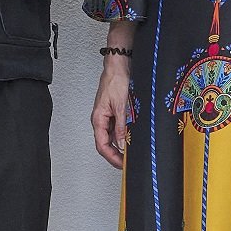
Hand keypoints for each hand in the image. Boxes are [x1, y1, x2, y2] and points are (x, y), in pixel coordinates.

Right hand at [91, 53, 133, 168]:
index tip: (122, 164)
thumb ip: (121, 126)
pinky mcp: (115, 112)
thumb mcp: (121, 106)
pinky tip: (132, 137)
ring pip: (113, 137)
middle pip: (106, 144)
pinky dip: (125, 134)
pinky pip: (118, 128)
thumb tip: (122, 143)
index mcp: (98, 119)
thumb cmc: (115, 81)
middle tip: (127, 162)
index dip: (112, 157)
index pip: (102, 145)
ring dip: (121, 144)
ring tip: (132, 150)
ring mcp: (108, 116)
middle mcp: (102, 119)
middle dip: (117, 154)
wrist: (119, 66)